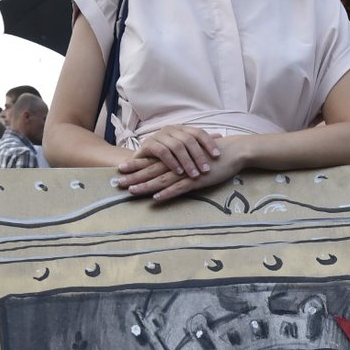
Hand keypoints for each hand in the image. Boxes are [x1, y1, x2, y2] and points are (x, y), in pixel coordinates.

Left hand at [117, 138, 246, 202]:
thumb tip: (172, 165)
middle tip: (117, 182)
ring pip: (161, 179)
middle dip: (133, 177)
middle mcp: (177, 164)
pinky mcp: (197, 180)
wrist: (232, 151)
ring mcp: (186, 172)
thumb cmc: (213, 156)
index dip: (135, 165)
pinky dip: (167, 193)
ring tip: (131, 191)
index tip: (120, 169)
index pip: (151, 161)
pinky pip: (180, 188)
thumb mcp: (194, 157)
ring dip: (146, 186)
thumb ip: (182, 160)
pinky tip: (157, 198)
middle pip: (151, 170)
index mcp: (175, 158)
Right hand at [129, 124, 221, 179]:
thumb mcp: (184, 149)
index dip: (209, 143)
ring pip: (177, 146)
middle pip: (189, 140)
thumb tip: (220, 136)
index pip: (198, 132)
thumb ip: (200, 142)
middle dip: (198, 156)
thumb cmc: (166, 156)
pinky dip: (172, 162)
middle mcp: (170, 129)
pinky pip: (162, 152)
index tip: (217, 156)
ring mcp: (159, 135)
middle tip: (206, 170)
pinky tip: (178, 172)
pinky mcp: (148, 144)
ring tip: (194, 174)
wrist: (140, 161)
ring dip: (187, 161)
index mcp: (181, 129)